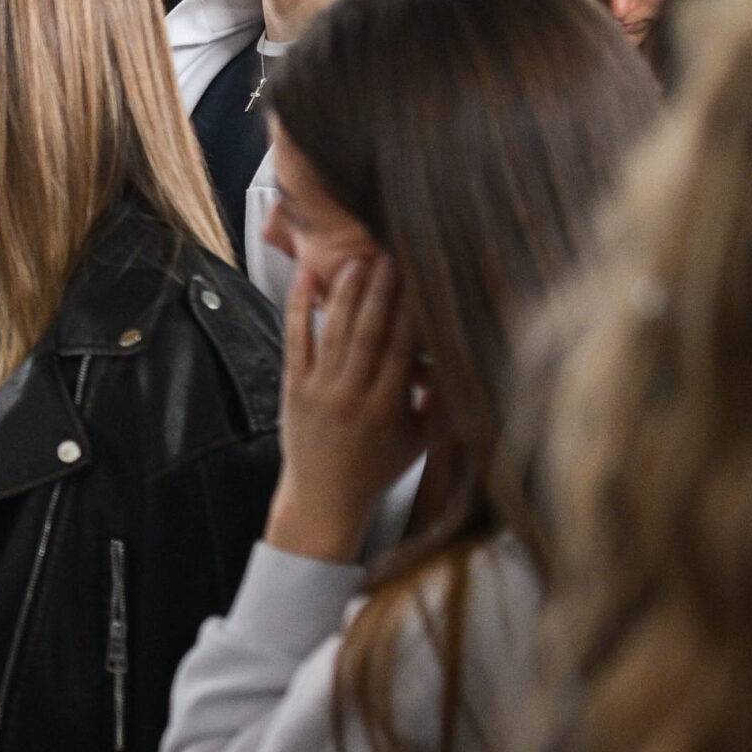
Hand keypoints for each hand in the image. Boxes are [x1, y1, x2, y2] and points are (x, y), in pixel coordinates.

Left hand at [267, 254, 423, 563]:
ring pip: (333, 332)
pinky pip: (295, 341)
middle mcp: (352, 395)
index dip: (411, 310)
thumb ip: (438, 403)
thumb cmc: (377, 468)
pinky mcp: (293, 387)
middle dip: (381, 291)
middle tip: (392, 253)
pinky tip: (305, 279)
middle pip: (368, 333)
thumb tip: (458, 360)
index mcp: (388, 407)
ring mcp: (319, 389)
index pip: (401, 348)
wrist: (324, 498)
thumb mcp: (420, 441)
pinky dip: (299, 308)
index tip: (421, 278)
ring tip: (358, 258)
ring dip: (345, 292)